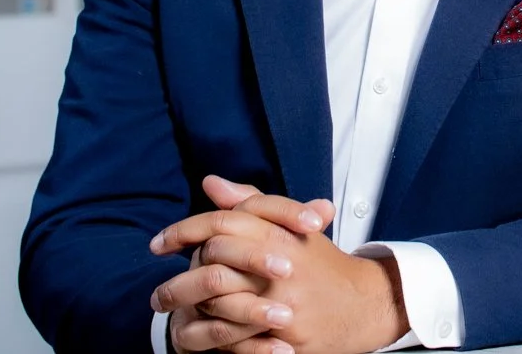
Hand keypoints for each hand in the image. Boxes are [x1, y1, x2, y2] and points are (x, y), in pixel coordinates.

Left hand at [152, 178, 408, 353]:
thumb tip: (211, 183)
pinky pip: (238, 339)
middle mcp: (281, 265)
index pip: (221, 223)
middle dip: (178, 282)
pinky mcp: (287, 337)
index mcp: (280, 233)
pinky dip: (215, 339)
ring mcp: (284, 302)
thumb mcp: (292, 227)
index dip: (184, 231)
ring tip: (171, 316)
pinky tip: (199, 337)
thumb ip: (250, 204)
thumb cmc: (322, 265)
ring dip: (190, 312)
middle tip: (158, 295)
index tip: (158, 244)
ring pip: (219, 305)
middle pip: (212, 263)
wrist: (364, 305)